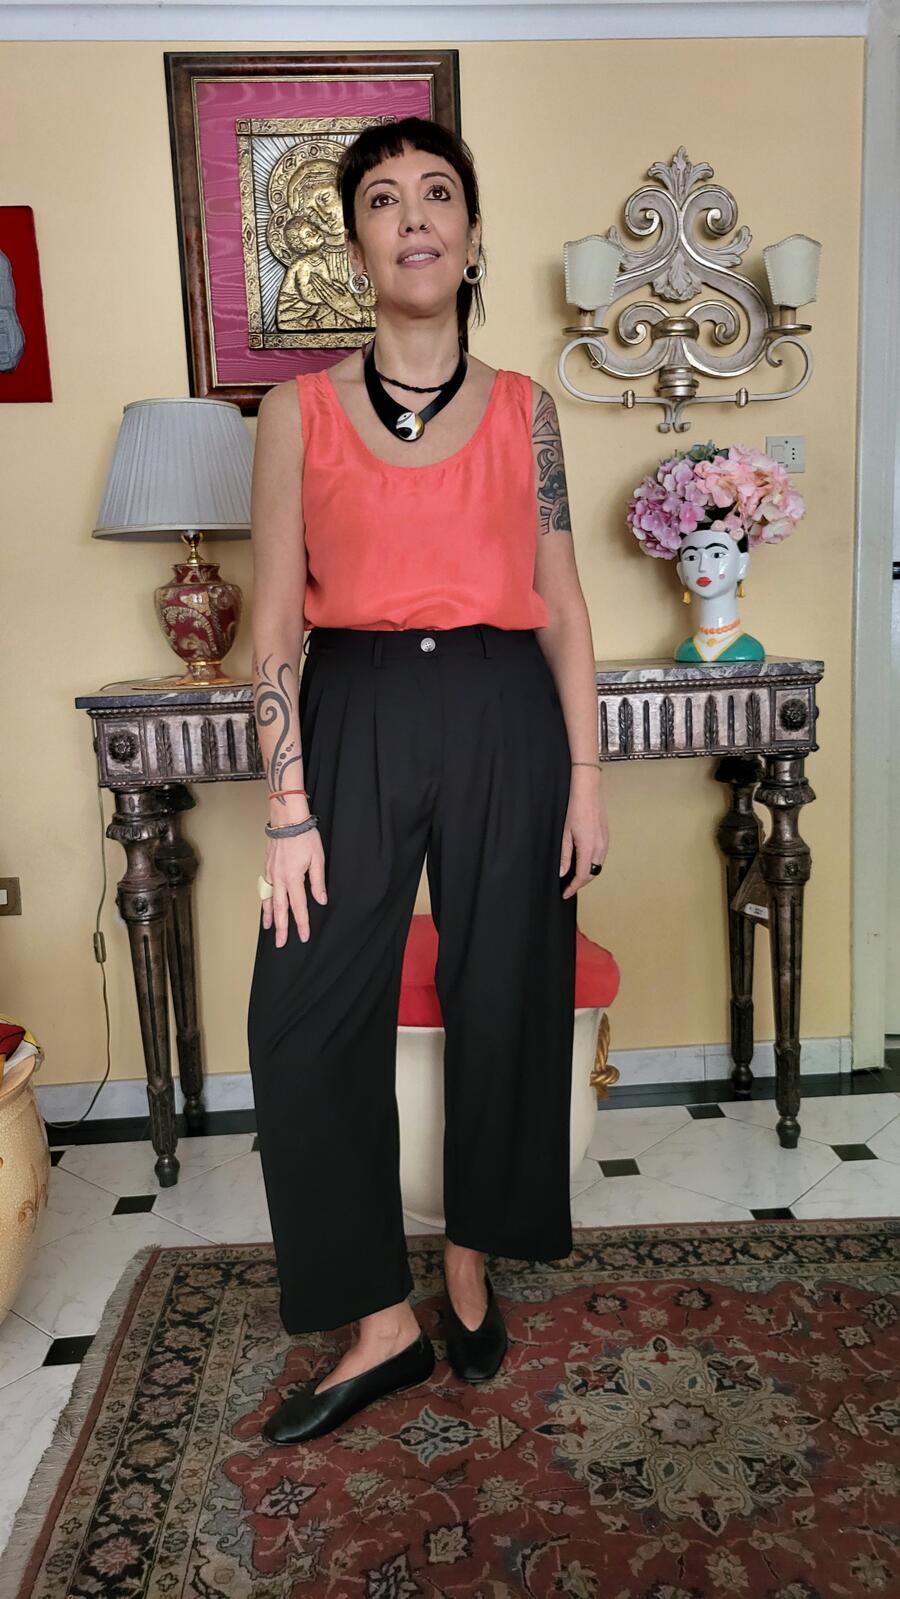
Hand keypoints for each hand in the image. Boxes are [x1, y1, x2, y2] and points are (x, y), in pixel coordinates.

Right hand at [262, 830, 327, 946]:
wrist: (287, 819)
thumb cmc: (304, 836)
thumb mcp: (318, 859)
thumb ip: (318, 882)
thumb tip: (321, 900)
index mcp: (293, 878)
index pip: (298, 907)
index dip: (301, 923)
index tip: (304, 936)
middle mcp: (279, 879)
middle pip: (279, 909)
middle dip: (281, 928)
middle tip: (281, 943)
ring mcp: (270, 873)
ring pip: (267, 900)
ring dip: (268, 916)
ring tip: (269, 929)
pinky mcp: (267, 867)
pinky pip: (264, 888)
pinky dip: (263, 900)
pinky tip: (264, 905)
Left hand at [559, 773, 608, 898]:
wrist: (586, 789)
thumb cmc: (573, 808)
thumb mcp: (564, 833)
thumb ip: (565, 855)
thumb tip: (563, 873)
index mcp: (588, 847)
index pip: (582, 876)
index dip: (573, 887)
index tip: (565, 893)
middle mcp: (599, 847)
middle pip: (592, 873)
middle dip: (580, 883)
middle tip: (568, 887)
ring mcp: (605, 841)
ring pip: (598, 866)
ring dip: (587, 874)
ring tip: (574, 877)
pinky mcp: (606, 836)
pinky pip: (600, 856)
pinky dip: (592, 864)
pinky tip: (583, 862)